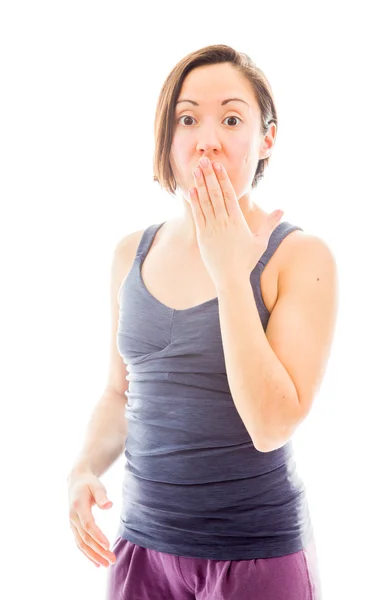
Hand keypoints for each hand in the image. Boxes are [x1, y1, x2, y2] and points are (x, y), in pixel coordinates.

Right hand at [67, 470, 115, 567]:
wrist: (76, 482)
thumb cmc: (89, 484)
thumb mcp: (96, 485)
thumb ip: (102, 496)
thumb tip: (109, 505)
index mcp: (78, 507)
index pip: (88, 525)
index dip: (97, 536)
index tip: (108, 545)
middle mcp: (73, 518)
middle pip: (86, 538)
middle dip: (98, 551)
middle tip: (112, 560)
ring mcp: (72, 524)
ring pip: (82, 544)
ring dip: (94, 556)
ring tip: (106, 564)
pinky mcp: (74, 528)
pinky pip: (80, 544)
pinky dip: (87, 554)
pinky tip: (96, 562)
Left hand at [188, 158, 283, 290]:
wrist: (231, 279)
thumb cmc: (246, 261)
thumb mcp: (260, 242)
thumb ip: (269, 224)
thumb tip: (282, 210)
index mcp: (237, 221)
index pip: (229, 195)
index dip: (223, 179)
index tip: (219, 166)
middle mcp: (224, 222)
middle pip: (216, 194)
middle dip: (210, 176)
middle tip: (205, 160)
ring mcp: (212, 228)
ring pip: (205, 202)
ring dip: (200, 184)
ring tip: (196, 169)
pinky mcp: (202, 236)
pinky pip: (198, 214)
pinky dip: (194, 201)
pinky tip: (191, 190)